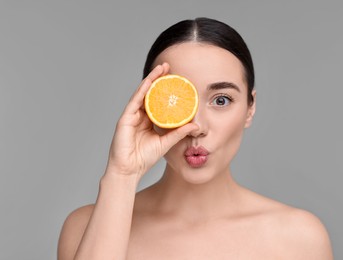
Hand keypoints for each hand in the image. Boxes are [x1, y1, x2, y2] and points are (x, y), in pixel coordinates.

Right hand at [104, 63, 198, 179]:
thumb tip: (195, 125)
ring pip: (142, 93)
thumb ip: (179, 133)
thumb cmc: (145, 158)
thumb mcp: (166, 142)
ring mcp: (132, 116)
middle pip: (150, 93)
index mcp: (149, 121)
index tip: (177, 80)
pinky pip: (135, 101)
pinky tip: (150, 81)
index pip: (158, 101)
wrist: (130, 170)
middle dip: (159, 79)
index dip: (166, 90)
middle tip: (169, 67)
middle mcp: (140, 115)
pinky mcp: (125, 118)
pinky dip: (142, 90)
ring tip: (162, 68)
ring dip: (152, 79)